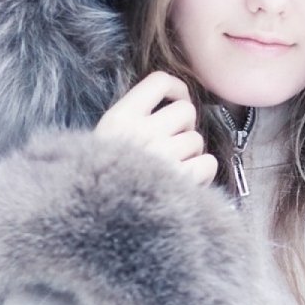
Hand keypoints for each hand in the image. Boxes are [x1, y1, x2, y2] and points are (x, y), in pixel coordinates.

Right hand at [94, 71, 217, 185]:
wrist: (96, 223)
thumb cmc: (106, 180)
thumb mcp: (108, 141)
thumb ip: (136, 120)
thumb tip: (180, 102)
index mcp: (119, 118)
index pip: (159, 81)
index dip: (176, 88)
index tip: (175, 101)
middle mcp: (140, 133)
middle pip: (186, 111)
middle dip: (184, 127)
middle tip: (169, 146)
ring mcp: (161, 156)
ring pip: (197, 140)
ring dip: (190, 154)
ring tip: (169, 170)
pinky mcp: (179, 180)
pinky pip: (208, 163)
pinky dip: (201, 172)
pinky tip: (182, 182)